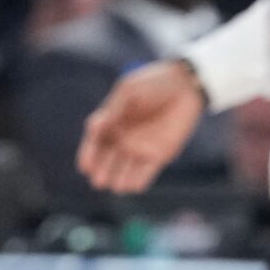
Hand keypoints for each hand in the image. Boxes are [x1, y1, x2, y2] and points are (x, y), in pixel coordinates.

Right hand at [78, 60, 206, 194]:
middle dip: (102, 171)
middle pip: (107, 161)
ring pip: (125, 170)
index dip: (89, 155)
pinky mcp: (160, 155)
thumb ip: (114, 109)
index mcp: (111, 122)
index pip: (95, 143)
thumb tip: (92, 126)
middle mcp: (123, 138)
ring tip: (116, 186)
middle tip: (99, 180)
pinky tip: (132, 186)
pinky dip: (139, 180)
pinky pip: (146, 172)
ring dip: (119, 179)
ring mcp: (141, 148)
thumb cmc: (153, 83)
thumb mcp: (129, 91)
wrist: (185, 85)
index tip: (85, 166)